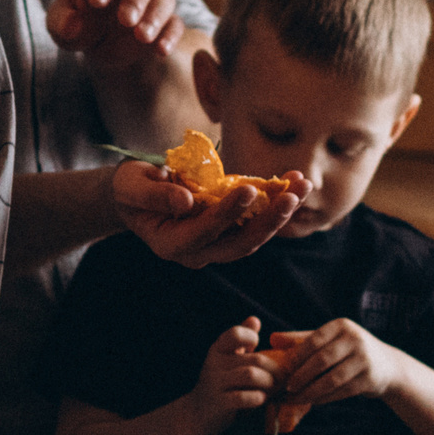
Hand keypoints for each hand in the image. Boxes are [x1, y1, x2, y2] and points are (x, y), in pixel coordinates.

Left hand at [47, 0, 181, 75]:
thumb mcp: (59, 25)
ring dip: (155, 17)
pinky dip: (171, 36)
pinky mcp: (164, 22)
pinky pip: (175, 24)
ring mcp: (150, 1)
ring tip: (142, 37)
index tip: (96, 2)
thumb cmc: (75, 24)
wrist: (98, 43)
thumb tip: (74, 26)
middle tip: (125, 20)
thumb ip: (63, 24)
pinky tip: (161, 51)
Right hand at [112, 159, 306, 268]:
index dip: (227, 213)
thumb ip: (155, 195)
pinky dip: (277, 203)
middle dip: (269, 220)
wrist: (136, 196)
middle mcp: (197, 253)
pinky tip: (294, 181)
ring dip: (281, 212)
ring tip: (302, 184)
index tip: (248, 188)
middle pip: (239, 244)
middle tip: (291, 195)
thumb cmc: (130, 188)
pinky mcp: (229, 231)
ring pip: (254, 236)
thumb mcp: (132, 186)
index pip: (204, 232)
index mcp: (171, 245)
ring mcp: (216, 244)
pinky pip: (257, 221)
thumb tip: (187, 201)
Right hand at [185, 319, 275, 425]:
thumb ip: (240, 339)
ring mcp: (215, 383)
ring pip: (251, 375)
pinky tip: (260, 400)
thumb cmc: (220, 384)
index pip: (236, 333)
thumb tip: (254, 319)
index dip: (253, 339)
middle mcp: (214, 363)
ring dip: (269, 384)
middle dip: (275, 370)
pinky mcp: (219, 403)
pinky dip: (258, 398)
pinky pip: (244, 397)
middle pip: (255, 359)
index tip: (259, 351)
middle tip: (283, 378)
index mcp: (218, 349)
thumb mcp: (227, 359)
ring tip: (274, 389)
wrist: (197, 414)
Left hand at [264, 320, 406, 406]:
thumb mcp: (329, 339)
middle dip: (301, 376)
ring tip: (295, 398)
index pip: (313, 340)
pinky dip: (325, 398)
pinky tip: (312, 402)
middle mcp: (355, 339)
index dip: (296, 357)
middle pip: (322, 360)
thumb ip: (301, 339)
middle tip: (286, 388)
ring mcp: (364, 360)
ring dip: (311, 391)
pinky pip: (342, 391)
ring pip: (332, 379)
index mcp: (341, 326)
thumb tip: (271, 339)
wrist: (387, 366)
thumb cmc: (348, 350)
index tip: (282, 370)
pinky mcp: (370, 379)